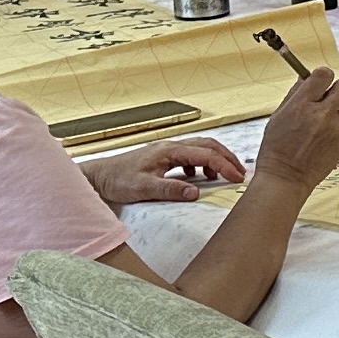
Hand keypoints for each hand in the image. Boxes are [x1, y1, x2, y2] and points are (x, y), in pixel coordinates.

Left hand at [89, 135, 247, 205]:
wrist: (97, 176)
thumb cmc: (116, 180)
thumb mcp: (143, 188)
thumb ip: (170, 189)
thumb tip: (196, 192)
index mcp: (168, 151)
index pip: (205, 154)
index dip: (225, 165)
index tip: (238, 178)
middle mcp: (170, 147)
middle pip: (207, 145)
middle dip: (227, 158)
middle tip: (240, 173)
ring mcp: (166, 151)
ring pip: (200, 149)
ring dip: (215, 160)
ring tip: (225, 176)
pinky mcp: (162, 158)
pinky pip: (189, 156)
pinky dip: (201, 164)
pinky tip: (198, 178)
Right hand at [248, 67, 338, 191]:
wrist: (286, 178)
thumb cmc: (277, 149)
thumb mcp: (278, 116)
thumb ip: (294, 95)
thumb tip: (306, 78)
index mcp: (301, 105)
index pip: (323, 75)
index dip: (322, 76)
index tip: (319, 82)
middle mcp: (322, 115)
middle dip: (336, 88)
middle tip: (327, 97)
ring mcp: (336, 128)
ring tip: (328, 115)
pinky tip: (333, 127)